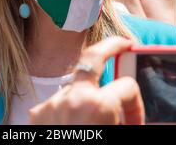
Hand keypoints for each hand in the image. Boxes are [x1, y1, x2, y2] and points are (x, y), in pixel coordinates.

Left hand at [30, 38, 144, 124]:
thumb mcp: (118, 131)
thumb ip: (122, 116)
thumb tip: (128, 109)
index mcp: (98, 105)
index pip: (127, 86)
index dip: (136, 105)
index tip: (135, 121)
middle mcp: (73, 98)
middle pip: (93, 56)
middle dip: (110, 45)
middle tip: (123, 43)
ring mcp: (53, 103)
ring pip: (76, 85)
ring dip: (88, 93)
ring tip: (94, 113)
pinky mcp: (39, 114)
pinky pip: (60, 102)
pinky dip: (69, 109)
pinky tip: (73, 126)